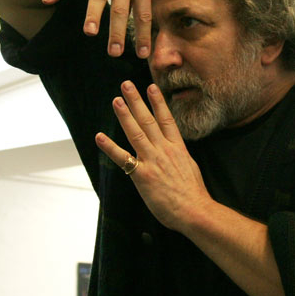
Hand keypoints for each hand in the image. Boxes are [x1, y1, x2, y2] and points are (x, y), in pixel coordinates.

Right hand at [42, 0, 150, 57]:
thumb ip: (142, 3)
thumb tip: (145, 35)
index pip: (144, 16)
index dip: (144, 35)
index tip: (142, 54)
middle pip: (120, 11)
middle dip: (117, 33)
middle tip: (114, 52)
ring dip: (93, 16)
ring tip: (90, 32)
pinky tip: (47, 0)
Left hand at [95, 81, 211, 231]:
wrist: (194, 210)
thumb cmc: (193, 192)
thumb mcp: (189, 166)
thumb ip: (179, 155)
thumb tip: (174, 149)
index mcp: (177, 147)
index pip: (166, 119)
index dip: (157, 102)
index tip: (151, 86)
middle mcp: (164, 149)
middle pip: (148, 120)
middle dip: (137, 101)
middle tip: (126, 84)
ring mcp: (152, 161)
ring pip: (136, 132)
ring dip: (125, 115)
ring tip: (116, 100)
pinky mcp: (142, 175)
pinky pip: (123, 158)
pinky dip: (110, 147)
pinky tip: (100, 136)